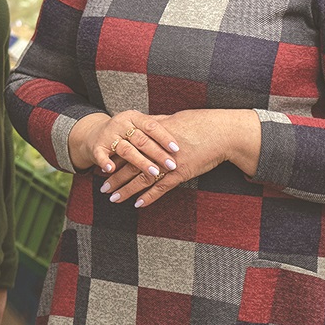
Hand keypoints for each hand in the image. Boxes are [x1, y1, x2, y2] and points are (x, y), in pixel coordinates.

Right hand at [66, 111, 177, 185]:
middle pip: (141, 139)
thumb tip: (182, 127)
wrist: (94, 134)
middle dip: (157, 154)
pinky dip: (106, 163)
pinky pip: (102, 156)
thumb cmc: (124, 131)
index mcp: (133, 117)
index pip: (151, 126)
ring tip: (154, 173)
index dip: (164, 137)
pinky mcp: (97, 148)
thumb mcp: (138, 125)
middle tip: (171, 165)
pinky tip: (112, 171)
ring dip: (140, 162)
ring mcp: (108, 136)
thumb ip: (156, 126)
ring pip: (126, 150)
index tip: (177, 149)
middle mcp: (120, 124)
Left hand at [104, 109, 260, 208]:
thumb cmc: (201, 123)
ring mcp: (168, 163)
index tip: (103, 166)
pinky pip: (161, 188)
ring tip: (113, 198)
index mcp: (154, 135)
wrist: (221, 133)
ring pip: (142, 179)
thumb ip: (160, 123)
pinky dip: (149, 197)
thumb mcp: (176, 119)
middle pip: (131, 165)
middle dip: (115, 177)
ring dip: (126, 190)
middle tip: (102, 187)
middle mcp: (157, 150)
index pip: (129, 149)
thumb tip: (149, 122)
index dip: (115, 159)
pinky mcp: (181, 173)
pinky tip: (138, 204)